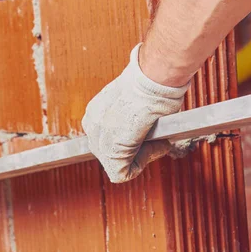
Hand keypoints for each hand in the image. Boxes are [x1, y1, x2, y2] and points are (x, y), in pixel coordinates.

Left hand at [82, 44, 188, 182]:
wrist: (152, 80)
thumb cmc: (151, 83)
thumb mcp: (135, 101)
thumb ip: (132, 119)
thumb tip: (144, 131)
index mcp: (96, 112)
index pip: (110, 137)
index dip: (133, 138)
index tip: (150, 130)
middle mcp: (92, 125)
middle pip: (111, 151)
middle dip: (134, 149)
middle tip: (156, 138)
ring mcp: (98, 139)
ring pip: (116, 164)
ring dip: (140, 156)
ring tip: (158, 141)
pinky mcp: (110, 152)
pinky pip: (122, 172)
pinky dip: (142, 164)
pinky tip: (156, 145)